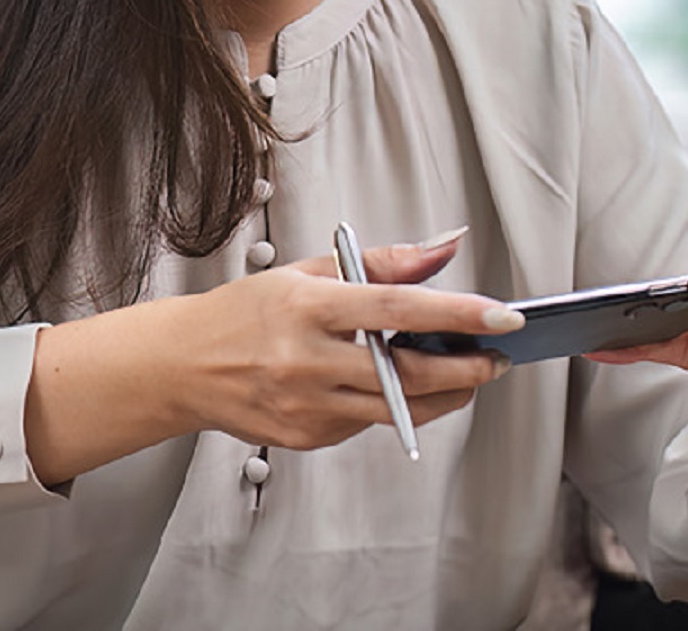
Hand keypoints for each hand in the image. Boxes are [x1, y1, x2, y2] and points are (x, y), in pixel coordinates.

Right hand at [27, 232, 521, 483]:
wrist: (183, 365)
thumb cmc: (249, 310)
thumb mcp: (312, 268)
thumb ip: (385, 261)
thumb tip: (446, 250)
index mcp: (310, 307)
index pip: (398, 309)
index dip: (457, 314)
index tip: (503, 316)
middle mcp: (307, 361)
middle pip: (407, 374)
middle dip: (468, 368)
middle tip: (497, 357)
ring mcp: (306, 407)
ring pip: (399, 410)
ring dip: (448, 394)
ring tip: (470, 373)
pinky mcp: (307, 438)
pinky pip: (370, 423)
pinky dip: (400, 405)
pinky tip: (402, 386)